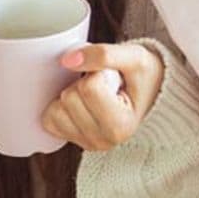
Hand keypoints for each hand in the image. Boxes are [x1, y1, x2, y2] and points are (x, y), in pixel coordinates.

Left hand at [41, 42, 164, 152]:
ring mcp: (87, 144)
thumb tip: (67, 60)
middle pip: (70, 98)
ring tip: (95, 95)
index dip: (98, 72)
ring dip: (72, 94)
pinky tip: (81, 104)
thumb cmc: (143, 76)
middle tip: (104, 86)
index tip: (113, 78)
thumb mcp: (134, 57)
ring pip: (55, 110)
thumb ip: (104, 54)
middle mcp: (104, 141)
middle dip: (83, 83)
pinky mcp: (73, 141)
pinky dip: (59, 106)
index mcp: (121, 126)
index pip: (89, 88)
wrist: (150, 93)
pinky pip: (48, 120)